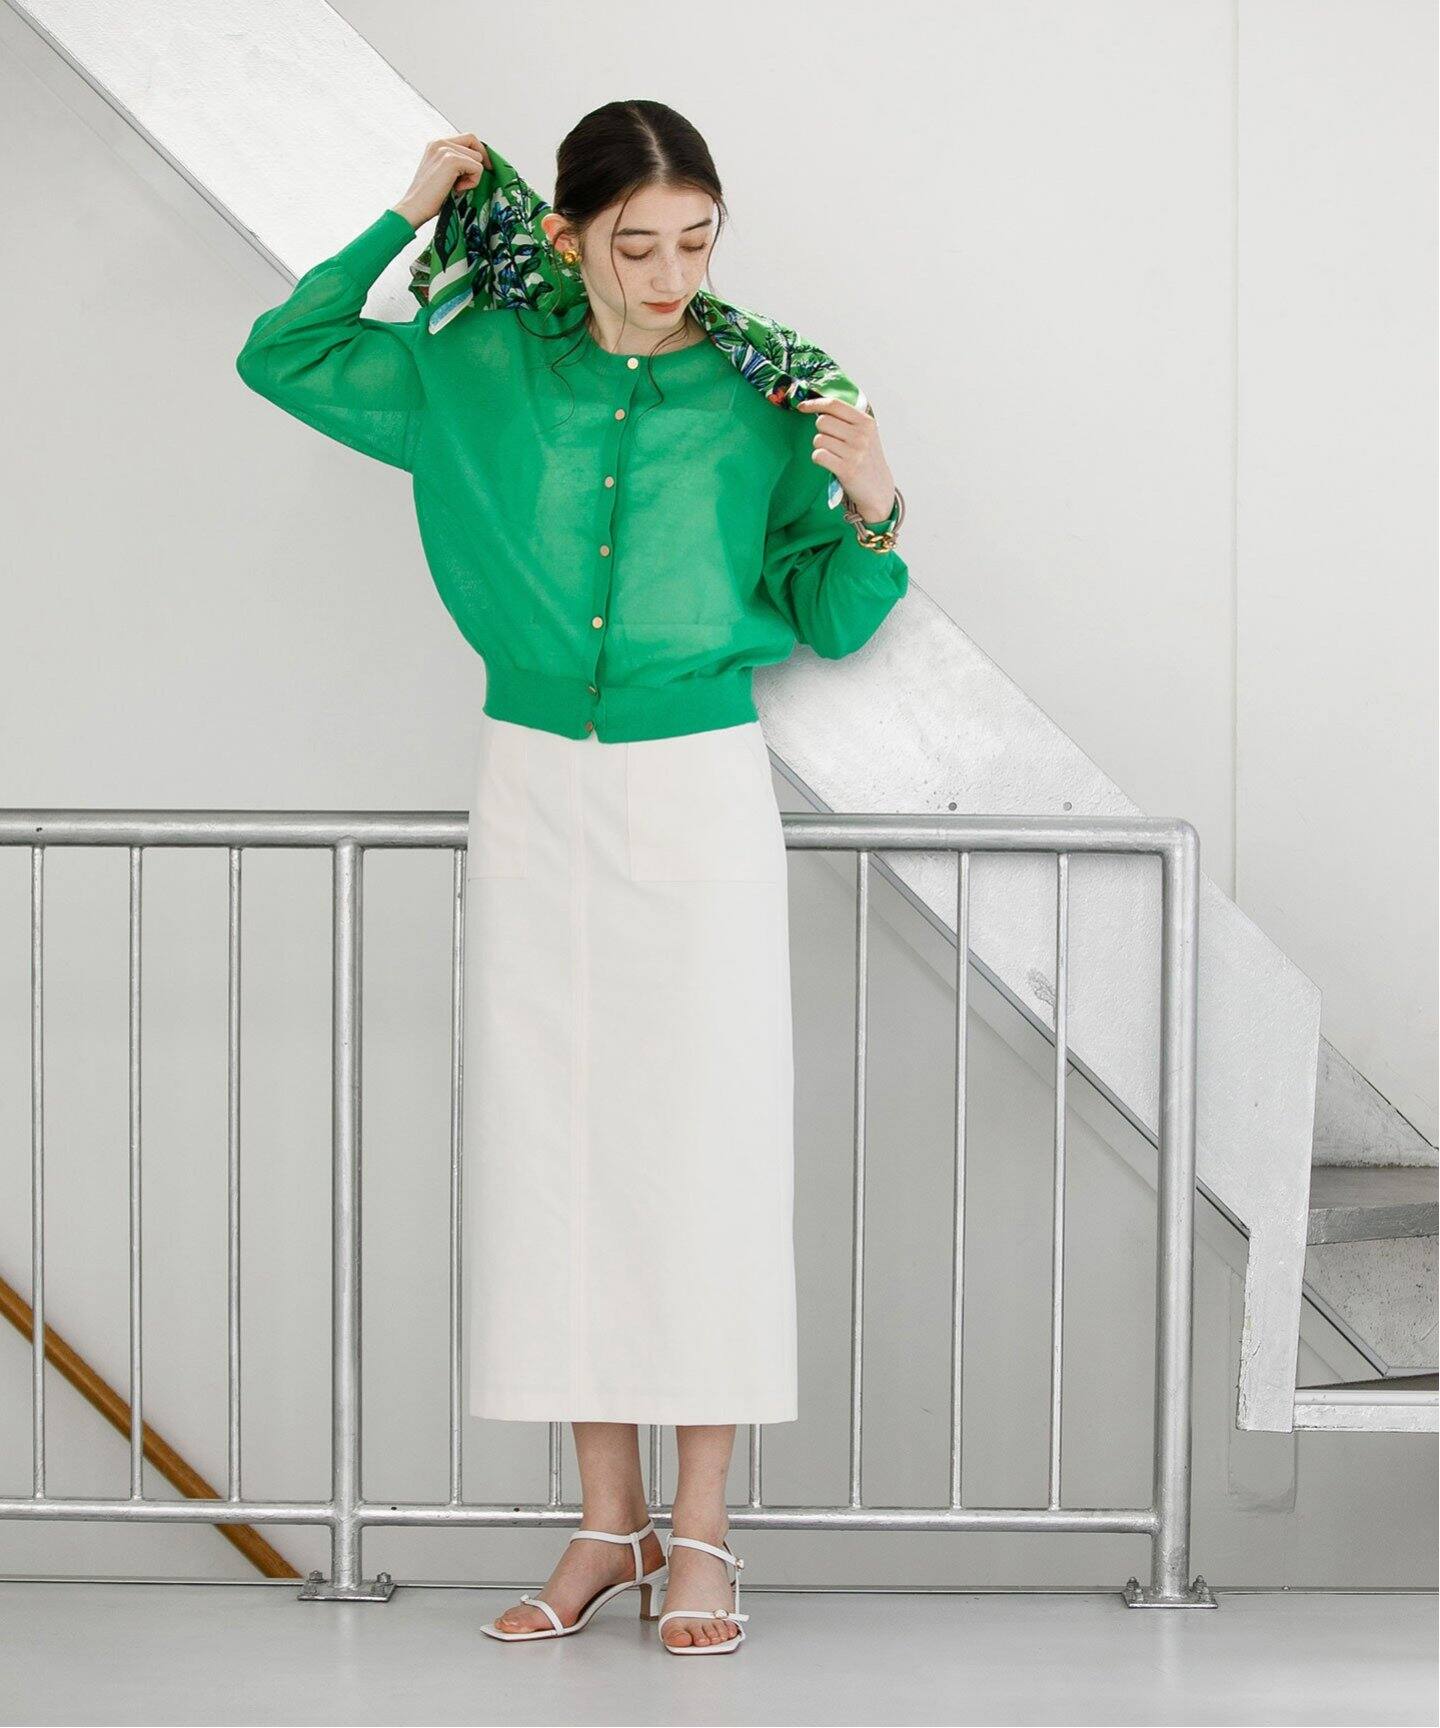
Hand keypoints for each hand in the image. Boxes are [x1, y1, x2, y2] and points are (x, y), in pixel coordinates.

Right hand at [391, 134, 490, 229]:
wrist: (414, 207)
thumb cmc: (429, 196)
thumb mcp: (443, 173)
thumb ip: (456, 163)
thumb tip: (479, 163)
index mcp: (436, 144)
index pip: (466, 137)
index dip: (478, 150)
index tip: (484, 166)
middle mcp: (440, 142)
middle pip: (473, 140)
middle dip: (480, 159)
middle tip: (475, 177)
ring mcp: (445, 149)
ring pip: (477, 157)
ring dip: (473, 175)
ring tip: (457, 187)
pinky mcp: (451, 160)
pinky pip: (477, 168)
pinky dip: (473, 182)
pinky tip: (458, 189)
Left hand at [795, 395, 896, 522]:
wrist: (878, 490)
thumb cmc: (867, 460)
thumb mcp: (866, 434)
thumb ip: (847, 420)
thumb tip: (818, 408)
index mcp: (866, 422)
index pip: (834, 405)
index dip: (815, 403)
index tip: (803, 406)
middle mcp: (861, 435)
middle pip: (822, 421)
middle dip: (821, 431)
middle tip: (831, 443)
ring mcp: (854, 452)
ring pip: (818, 439)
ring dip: (820, 447)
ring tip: (834, 455)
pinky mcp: (846, 469)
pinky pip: (818, 455)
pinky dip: (819, 459)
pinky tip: (829, 463)